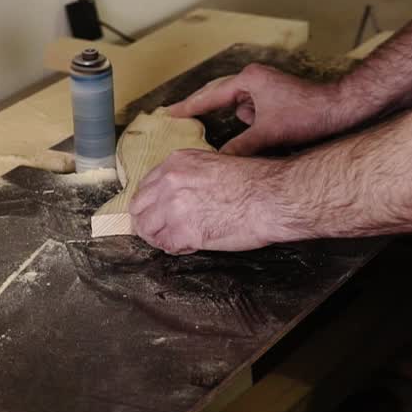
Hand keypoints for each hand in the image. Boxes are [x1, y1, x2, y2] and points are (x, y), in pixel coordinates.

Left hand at [129, 149, 289, 254]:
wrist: (272, 198)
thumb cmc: (255, 182)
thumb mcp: (215, 164)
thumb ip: (190, 177)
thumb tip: (182, 195)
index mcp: (177, 162)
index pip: (146, 186)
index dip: (151, 203)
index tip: (156, 212)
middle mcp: (169, 182)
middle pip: (139, 208)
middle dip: (147, 221)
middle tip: (159, 231)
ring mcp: (173, 207)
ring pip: (147, 229)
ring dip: (159, 237)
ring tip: (175, 240)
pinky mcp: (183, 232)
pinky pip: (166, 246)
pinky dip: (175, 249)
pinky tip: (189, 246)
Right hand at [168, 64, 361, 155]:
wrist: (341, 110)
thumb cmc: (308, 116)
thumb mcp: (268, 135)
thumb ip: (240, 149)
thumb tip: (219, 162)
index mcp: (249, 80)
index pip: (210, 95)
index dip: (188, 106)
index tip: (169, 113)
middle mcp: (255, 79)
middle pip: (220, 96)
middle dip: (204, 110)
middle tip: (180, 118)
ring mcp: (266, 87)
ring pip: (239, 107)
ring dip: (238, 122)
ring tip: (231, 138)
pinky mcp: (275, 97)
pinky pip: (253, 112)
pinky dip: (251, 124)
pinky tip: (258, 137)